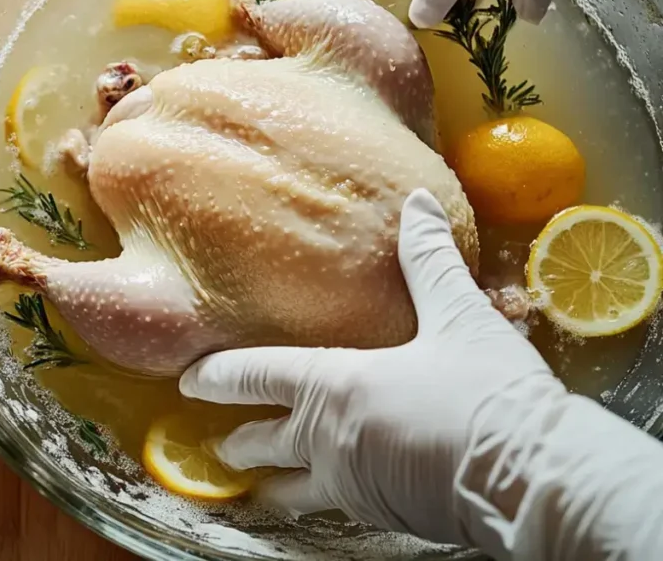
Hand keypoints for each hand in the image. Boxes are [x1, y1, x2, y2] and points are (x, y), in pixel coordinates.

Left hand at [179, 189, 562, 545]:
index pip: (257, 376)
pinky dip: (321, 499)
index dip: (218, 376)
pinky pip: (337, 509)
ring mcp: (354, 486)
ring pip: (294, 490)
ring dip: (273, 483)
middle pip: (265, 444)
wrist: (533, 479)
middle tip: (218, 445)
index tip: (188, 380)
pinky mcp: (384, 516)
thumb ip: (428, 260)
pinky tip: (331, 495)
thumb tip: (417, 203)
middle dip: (239, 443)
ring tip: (258, 486)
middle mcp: (330, 440)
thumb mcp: (458, 316)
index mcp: (335, 387)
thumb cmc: (486, 393)